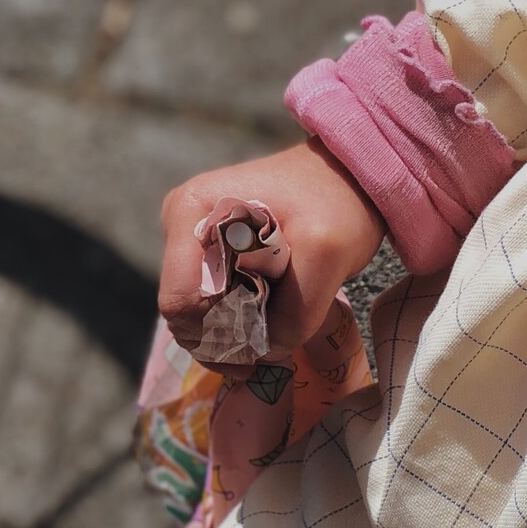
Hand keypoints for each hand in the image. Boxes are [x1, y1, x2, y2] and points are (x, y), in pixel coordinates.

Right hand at [158, 139, 383, 361]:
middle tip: (271, 345)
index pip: (180, 302)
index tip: (263, 340)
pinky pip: (210, 308)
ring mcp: (192, 241)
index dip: (217, 333)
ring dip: (232, 337)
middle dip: (224, 340)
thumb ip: (295, 309)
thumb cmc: (335, 203)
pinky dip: (236, 326)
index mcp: (191, 212)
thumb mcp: (326, 251)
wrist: (346, 179)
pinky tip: (268, 324)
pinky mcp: (209, 256)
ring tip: (274, 333)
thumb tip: (268, 348)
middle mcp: (181, 225)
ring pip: (196, 317)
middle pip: (183, 315)